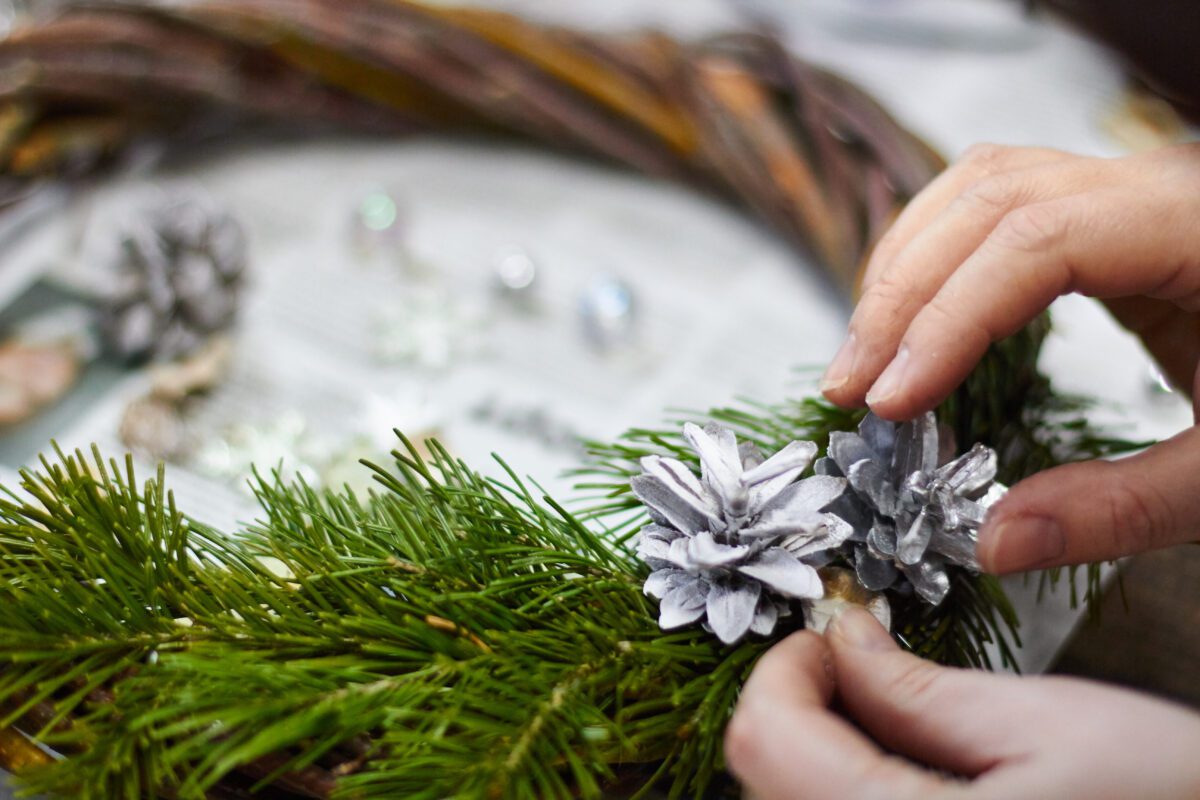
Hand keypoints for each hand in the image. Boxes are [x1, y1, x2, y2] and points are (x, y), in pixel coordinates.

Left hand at [725, 607, 1199, 799]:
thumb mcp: (1048, 725)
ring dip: (823, 750)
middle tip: (867, 665)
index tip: (833, 635)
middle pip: (767, 779)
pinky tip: (908, 770)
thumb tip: (840, 641)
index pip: (766, 741)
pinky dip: (849, 788)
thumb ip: (917, 686)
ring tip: (897, 717)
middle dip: (805, 705)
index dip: (788, 666)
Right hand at [818, 142, 1199, 572]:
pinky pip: (996, 204)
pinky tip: (912, 315)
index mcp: (1199, 227)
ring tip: (865, 354)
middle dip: (900, 293)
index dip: (947, 319)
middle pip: (988, 196)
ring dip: (906, 264)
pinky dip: (935, 255)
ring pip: (980, 184)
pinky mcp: (1108, 215)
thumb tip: (990, 540)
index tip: (890, 402)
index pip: (1037, 243)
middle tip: (849, 388)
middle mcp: (1156, 185)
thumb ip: (1120, 507)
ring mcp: (1129, 190)